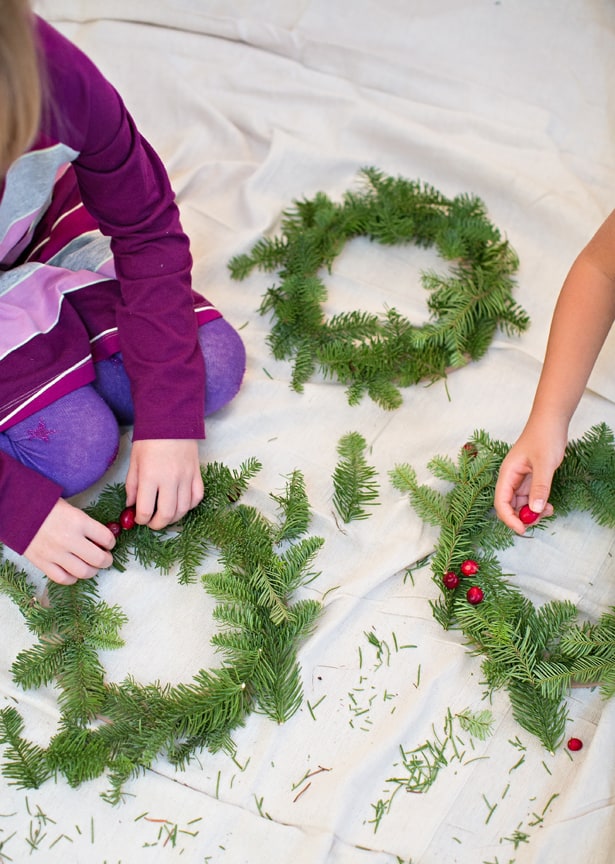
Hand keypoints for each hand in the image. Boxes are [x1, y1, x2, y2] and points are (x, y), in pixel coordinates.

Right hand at [24, 499, 115, 585]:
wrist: (18, 509)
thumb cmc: (46, 506)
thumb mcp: (71, 508)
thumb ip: (86, 524)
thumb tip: (101, 539)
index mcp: (79, 521)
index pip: (106, 538)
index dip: (111, 542)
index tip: (109, 543)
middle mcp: (69, 539)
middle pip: (99, 559)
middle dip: (106, 560)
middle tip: (105, 558)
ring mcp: (55, 553)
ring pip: (83, 572)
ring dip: (92, 571)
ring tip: (91, 566)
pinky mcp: (42, 562)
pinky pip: (63, 579)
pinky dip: (72, 578)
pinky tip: (74, 572)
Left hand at [125, 439, 203, 530]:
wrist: (171, 420)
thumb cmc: (149, 439)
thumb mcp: (134, 462)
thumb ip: (132, 486)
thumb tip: (131, 505)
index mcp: (150, 477)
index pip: (146, 510)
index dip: (141, 519)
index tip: (139, 518)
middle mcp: (170, 480)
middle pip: (167, 514)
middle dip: (157, 524)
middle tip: (152, 523)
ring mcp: (186, 477)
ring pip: (183, 509)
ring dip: (173, 518)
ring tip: (165, 516)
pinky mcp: (197, 473)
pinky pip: (197, 497)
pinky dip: (189, 506)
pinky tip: (181, 505)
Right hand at [493, 419, 565, 533]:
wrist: (552, 421)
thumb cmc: (544, 437)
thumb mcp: (544, 464)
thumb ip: (539, 487)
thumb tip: (536, 510)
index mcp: (507, 474)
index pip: (501, 502)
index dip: (509, 518)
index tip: (522, 529)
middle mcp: (511, 478)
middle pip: (509, 505)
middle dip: (522, 517)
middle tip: (539, 520)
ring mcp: (520, 479)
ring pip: (521, 503)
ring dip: (532, 512)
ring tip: (549, 511)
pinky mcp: (530, 478)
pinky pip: (530, 497)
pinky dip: (539, 504)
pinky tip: (549, 506)